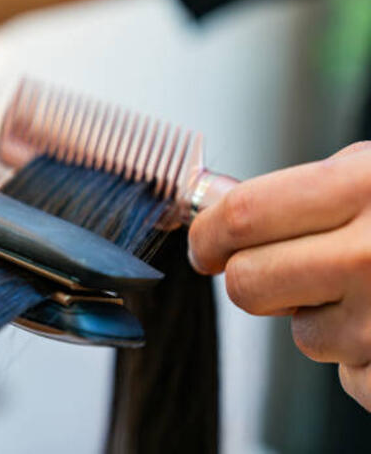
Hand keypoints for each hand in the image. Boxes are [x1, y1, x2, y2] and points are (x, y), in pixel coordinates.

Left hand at [189, 141, 370, 410]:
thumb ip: (305, 194)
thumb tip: (219, 218)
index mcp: (366, 186)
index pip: (242, 218)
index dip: (208, 236)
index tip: (206, 247)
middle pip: (250, 286)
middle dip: (253, 280)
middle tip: (278, 270)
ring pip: (301, 336)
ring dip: (321, 317)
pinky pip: (350, 374)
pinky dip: (365, 355)